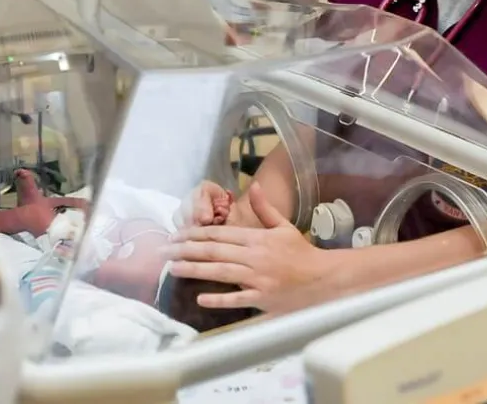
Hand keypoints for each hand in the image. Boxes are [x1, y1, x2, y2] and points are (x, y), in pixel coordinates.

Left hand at [164, 182, 328, 313]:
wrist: (323, 278)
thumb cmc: (301, 253)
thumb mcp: (283, 226)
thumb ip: (265, 208)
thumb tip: (253, 186)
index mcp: (256, 238)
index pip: (219, 234)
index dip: (194, 233)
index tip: (176, 234)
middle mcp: (253, 257)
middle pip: (213, 251)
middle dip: (185, 249)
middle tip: (163, 250)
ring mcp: (257, 278)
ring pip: (220, 272)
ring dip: (194, 269)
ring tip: (173, 267)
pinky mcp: (262, 298)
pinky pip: (237, 299)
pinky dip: (219, 299)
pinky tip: (200, 298)